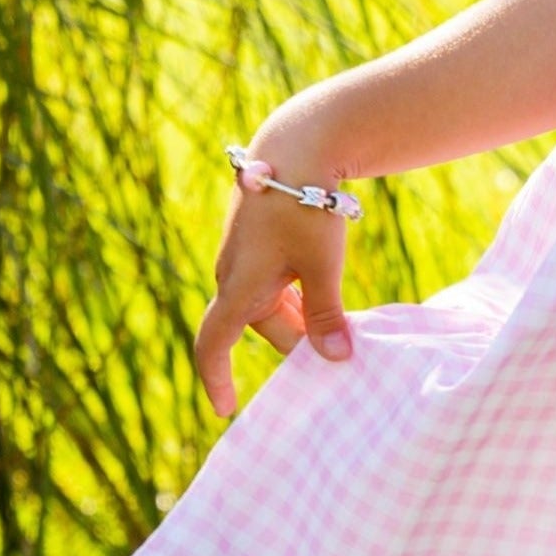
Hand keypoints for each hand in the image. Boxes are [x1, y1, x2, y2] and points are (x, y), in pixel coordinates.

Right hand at [191, 175, 354, 417]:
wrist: (298, 146)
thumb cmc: (308, 206)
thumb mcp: (324, 265)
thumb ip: (327, 314)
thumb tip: (336, 359)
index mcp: (239, 285)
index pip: (214, 344)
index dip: (217, 379)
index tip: (227, 409)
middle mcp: (233, 274)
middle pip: (260, 326)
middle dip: (297, 340)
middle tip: (342, 348)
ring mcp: (243, 256)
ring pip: (270, 304)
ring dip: (300, 316)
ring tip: (340, 321)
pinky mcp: (257, 241)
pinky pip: (274, 283)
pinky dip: (298, 294)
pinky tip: (326, 290)